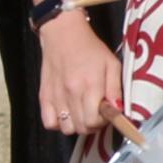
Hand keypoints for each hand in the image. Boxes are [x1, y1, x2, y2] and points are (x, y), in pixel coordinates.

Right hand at [35, 10, 125, 137]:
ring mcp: (56, 96)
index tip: (105, 112)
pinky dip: (58, 123)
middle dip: (92, 124)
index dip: (103, 121)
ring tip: (81, 112)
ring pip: (66, 129)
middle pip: (82, 128)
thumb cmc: (90, 49)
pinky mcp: (44, 96)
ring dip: (76, 125)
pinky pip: (49, 123)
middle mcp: (71, 93)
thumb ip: (115, 88)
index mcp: (90, 85)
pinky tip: (66, 112)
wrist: (63, 34)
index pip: (94, 121)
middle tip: (95, 111)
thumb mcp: (111, 63)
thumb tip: (118, 110)